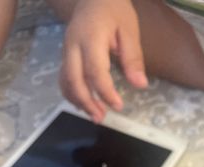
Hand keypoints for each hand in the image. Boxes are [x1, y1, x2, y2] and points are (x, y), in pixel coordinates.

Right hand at [59, 0, 147, 121]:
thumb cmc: (114, 11)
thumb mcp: (129, 30)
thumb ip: (133, 58)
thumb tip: (140, 84)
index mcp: (90, 37)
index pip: (95, 70)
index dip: (105, 91)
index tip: (118, 106)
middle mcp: (73, 46)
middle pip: (74, 79)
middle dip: (87, 102)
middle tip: (101, 117)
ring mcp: (66, 51)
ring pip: (66, 81)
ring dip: (78, 101)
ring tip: (95, 115)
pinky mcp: (65, 56)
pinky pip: (64, 78)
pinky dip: (72, 94)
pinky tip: (85, 104)